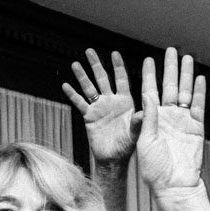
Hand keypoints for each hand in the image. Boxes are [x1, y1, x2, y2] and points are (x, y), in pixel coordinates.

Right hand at [62, 49, 140, 164]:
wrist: (113, 159)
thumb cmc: (128, 147)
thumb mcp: (136, 134)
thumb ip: (138, 122)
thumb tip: (143, 113)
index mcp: (125, 102)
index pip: (121, 80)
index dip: (118, 67)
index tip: (114, 53)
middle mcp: (111, 102)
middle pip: (102, 79)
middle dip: (96, 65)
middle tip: (90, 51)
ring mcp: (99, 108)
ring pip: (89, 88)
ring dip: (82, 76)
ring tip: (75, 64)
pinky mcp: (89, 117)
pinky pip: (79, 103)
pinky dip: (73, 95)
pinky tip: (66, 85)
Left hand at [136, 48, 205, 191]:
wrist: (174, 185)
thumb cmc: (155, 169)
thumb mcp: (146, 140)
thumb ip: (148, 117)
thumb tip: (147, 94)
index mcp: (151, 119)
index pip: (150, 91)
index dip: (149, 75)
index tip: (149, 60)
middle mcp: (167, 117)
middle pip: (169, 87)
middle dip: (170, 68)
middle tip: (171, 51)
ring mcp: (182, 121)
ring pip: (184, 92)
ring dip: (186, 76)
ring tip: (187, 58)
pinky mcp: (196, 128)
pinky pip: (198, 106)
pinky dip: (199, 93)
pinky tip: (199, 79)